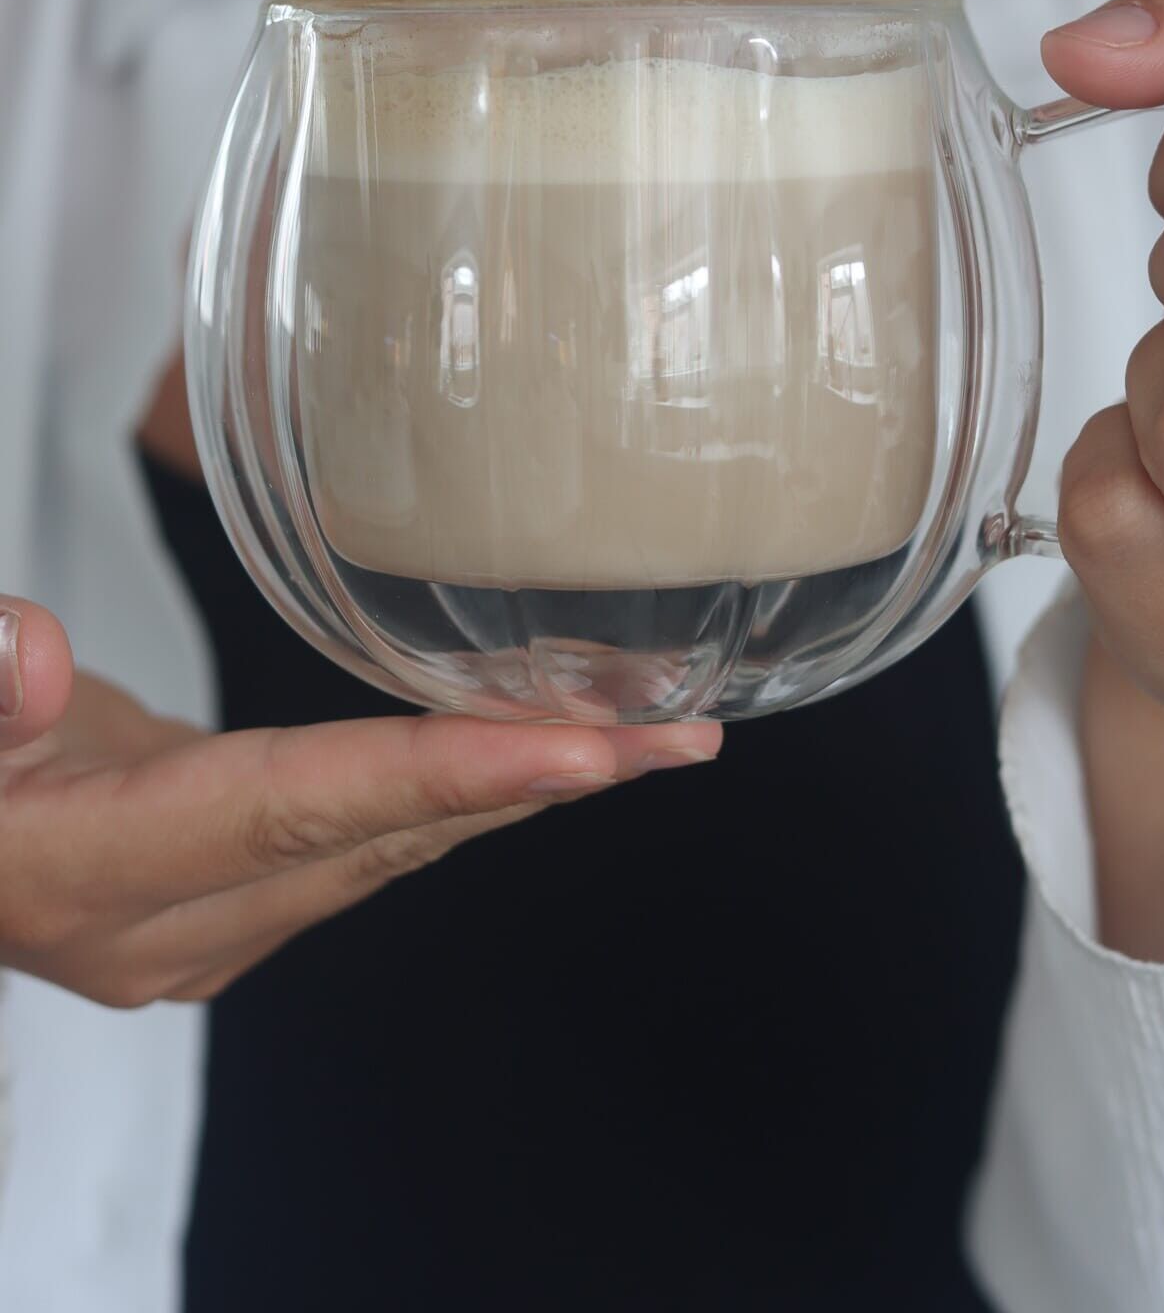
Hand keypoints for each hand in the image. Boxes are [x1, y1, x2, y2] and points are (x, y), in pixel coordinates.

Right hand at [0, 597, 719, 1007]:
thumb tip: (29, 652)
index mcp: (93, 874)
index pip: (300, 810)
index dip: (445, 776)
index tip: (586, 752)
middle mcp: (169, 928)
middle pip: (384, 838)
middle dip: (542, 782)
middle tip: (678, 731)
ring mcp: (204, 932)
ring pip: (392, 849)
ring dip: (521, 789)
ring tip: (648, 731)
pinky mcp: (226, 907)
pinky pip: (368, 846)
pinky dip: (456, 797)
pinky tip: (540, 752)